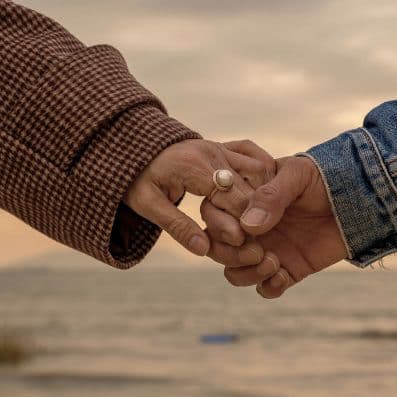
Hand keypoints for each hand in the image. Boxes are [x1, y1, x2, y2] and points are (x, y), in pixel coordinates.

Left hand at [124, 140, 260, 256]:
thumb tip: (204, 250)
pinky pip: (255, 157)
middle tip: (259, 240)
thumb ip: (177, 226)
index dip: (244, 223)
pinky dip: (264, 178)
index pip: (233, 197)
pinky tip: (264, 198)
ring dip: (264, 196)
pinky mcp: (225, 146)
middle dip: (257, 215)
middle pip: (251, 186)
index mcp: (194, 166)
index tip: (246, 244)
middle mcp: (213, 152)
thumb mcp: (147, 206)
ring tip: (263, 222)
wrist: (132, 148)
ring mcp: (221, 147)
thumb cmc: (137, 179)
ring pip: (260, 169)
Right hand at [209, 142, 347, 298]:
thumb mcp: (297, 176)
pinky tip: (284, 276)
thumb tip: (248, 225)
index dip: (219, 227)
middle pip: (217, 248)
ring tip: (274, 263)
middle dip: (230, 255)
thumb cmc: (326, 178)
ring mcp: (267, 249)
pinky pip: (265, 288)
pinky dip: (269, 287)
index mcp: (245, 200)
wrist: (362, 199)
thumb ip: (271, 195)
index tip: (239, 232)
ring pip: (235, 272)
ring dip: (248, 274)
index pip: (212, 214)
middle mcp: (250, 227)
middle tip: (258, 251)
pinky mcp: (288, 269)